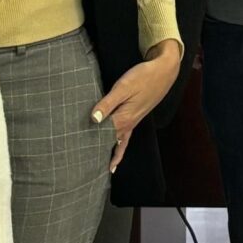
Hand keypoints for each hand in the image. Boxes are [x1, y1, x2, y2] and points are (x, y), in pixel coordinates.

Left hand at [94, 42, 182, 170]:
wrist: (164, 72)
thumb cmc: (143, 77)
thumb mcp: (123, 88)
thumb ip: (107, 103)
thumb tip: (93, 119)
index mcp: (124, 118)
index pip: (102, 136)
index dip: (90, 144)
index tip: (78, 155)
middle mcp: (129, 124)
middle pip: (112, 144)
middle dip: (102, 156)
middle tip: (90, 170)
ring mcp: (134, 121)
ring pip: (121, 142)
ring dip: (113, 155)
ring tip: (107, 168)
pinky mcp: (136, 116)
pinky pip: (127, 136)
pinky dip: (122, 146)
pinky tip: (118, 148)